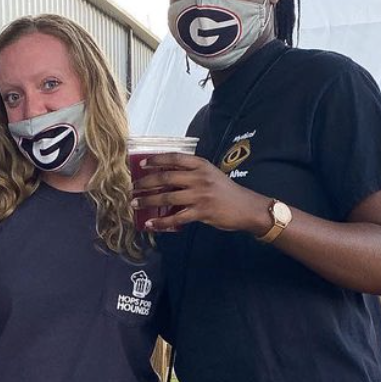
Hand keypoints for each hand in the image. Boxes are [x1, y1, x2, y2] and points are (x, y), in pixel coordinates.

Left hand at [134, 154, 270, 234]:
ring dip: (148, 201)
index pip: (175, 158)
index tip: (142, 165)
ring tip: (135, 204)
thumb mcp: (211, 174)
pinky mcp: (201, 212)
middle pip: (166, 177)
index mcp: (201, 165)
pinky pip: (176, 218)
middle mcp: (199, 177)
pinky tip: (151, 224)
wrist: (247, 207)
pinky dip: (161, 222)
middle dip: (146, 183)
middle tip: (133, 188)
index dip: (156, 160)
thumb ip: (192, 174)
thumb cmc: (227, 192)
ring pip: (167, 197)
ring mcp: (199, 195)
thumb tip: (167, 178)